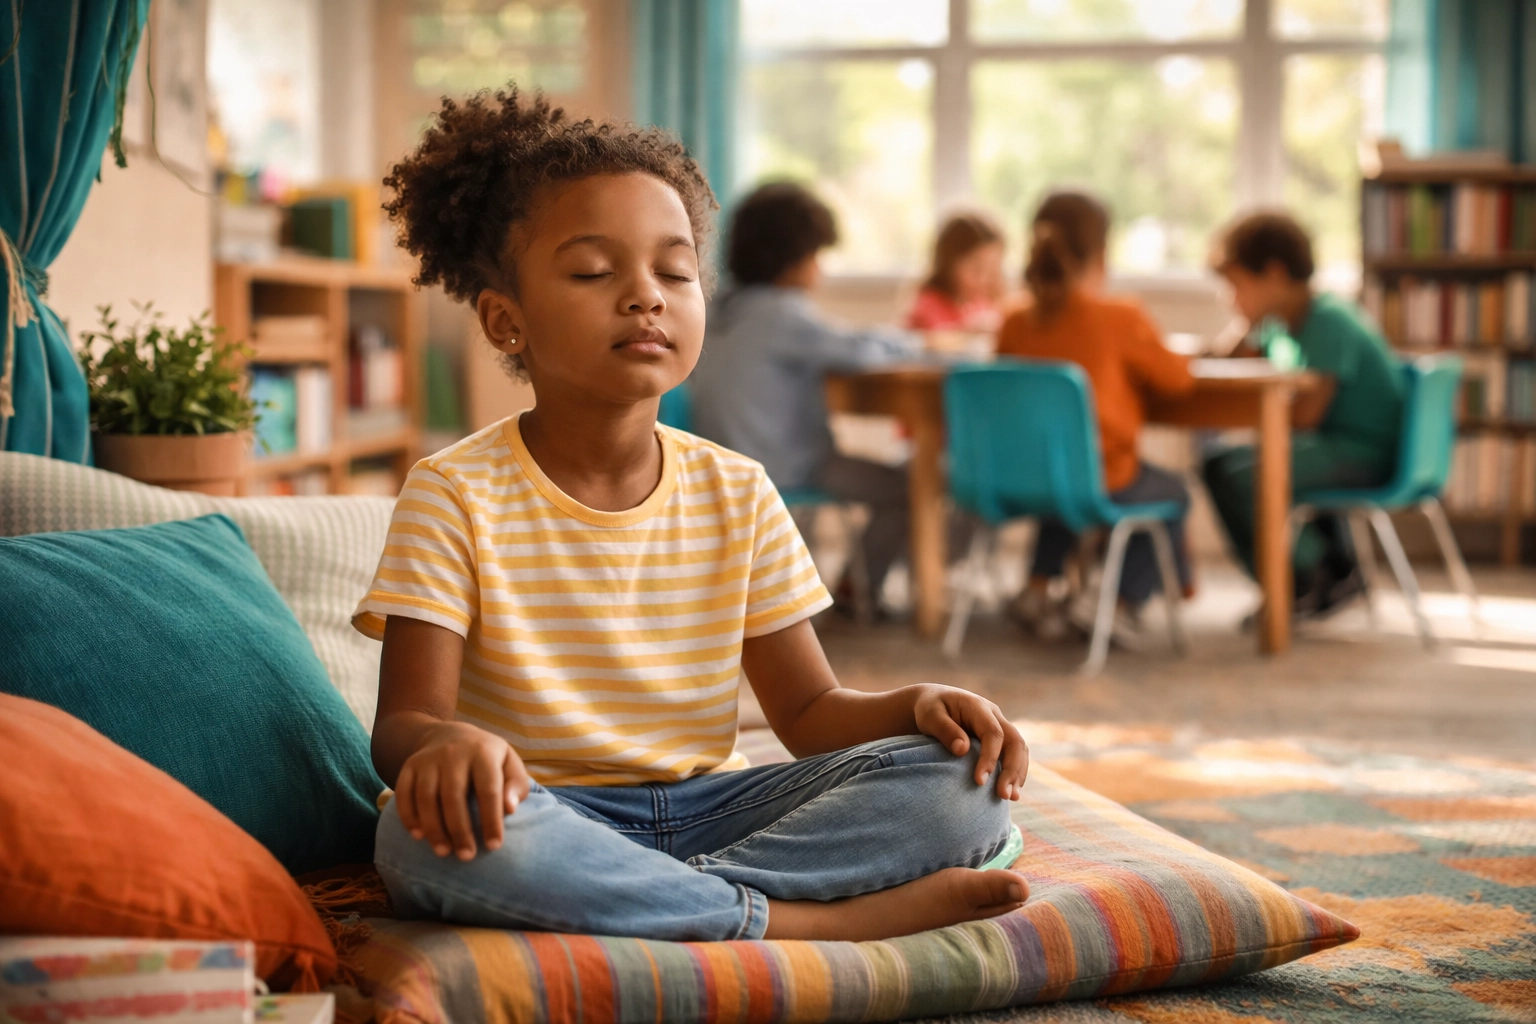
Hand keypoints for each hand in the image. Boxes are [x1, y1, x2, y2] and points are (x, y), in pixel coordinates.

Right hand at [394, 721, 530, 859]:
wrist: (450, 735)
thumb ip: (516, 785)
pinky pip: (404, 793)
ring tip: (443, 852)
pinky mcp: (409, 766)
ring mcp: (428, 759)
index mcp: (483, 753)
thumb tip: (510, 809)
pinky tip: (418, 836)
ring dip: (433, 828)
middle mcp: (453, 753)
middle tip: (466, 856)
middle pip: (453, 795)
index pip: (488, 789)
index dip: (491, 820)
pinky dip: (408, 816)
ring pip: (426, 796)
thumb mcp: (508, 763)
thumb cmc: (487, 758)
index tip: (494, 846)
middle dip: (460, 830)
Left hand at [912, 685, 1028, 800]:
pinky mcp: (1000, 739)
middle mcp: (994, 716)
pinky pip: (1015, 755)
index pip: (993, 733)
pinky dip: (1015, 773)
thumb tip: (962, 750)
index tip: (980, 781)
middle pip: (1015, 742)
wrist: (934, 701)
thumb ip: (944, 729)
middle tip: (1003, 795)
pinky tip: (1010, 791)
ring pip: (1020, 749)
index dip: (990, 758)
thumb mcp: (929, 716)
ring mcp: (1000, 726)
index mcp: (978, 707)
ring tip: (1010, 798)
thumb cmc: (929, 710)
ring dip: (1017, 774)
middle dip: (1012, 769)